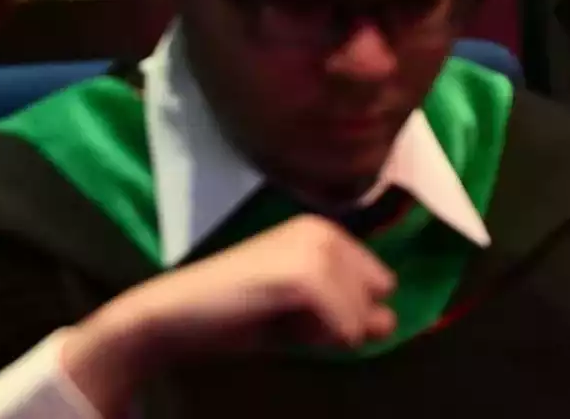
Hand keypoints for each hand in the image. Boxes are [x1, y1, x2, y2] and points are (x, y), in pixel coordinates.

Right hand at [61, 217, 393, 414]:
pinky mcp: (304, 275)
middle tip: (287, 316)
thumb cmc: (234, 313)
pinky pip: (345, 328)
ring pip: (363, 316)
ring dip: (328, 333)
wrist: (177, 313)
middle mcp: (322, 229)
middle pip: (378, 297)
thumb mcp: (303, 314)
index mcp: (322, 229)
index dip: (348, 309)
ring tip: (278, 318)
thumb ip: (349, 314)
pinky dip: (320, 341)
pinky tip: (281, 327)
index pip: (381, 282)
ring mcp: (314, 249)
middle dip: (343, 319)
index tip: (299, 309)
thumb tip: (392, 321)